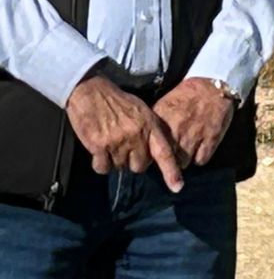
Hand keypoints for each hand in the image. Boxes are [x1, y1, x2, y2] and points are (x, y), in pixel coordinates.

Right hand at [65, 75, 184, 191]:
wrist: (90, 91)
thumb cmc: (118, 102)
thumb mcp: (143, 111)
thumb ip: (152, 131)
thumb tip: (157, 153)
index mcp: (150, 127)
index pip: (164, 154)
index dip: (172, 172)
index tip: (177, 187)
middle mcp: (136, 136)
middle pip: (140, 166)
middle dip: (134, 161)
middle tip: (125, 147)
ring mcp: (118, 142)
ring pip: (120, 168)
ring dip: (115, 161)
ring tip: (110, 142)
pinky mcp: (99, 146)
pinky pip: (103, 168)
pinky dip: (100, 164)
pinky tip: (99, 151)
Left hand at [154, 78, 236, 168]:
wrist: (213, 87)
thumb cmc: (187, 95)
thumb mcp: (165, 104)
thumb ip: (156, 122)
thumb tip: (147, 140)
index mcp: (161, 119)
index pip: (150, 146)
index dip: (152, 151)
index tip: (154, 152)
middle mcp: (177, 129)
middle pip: (167, 157)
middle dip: (168, 157)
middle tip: (172, 154)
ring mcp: (194, 135)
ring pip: (183, 162)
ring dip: (183, 160)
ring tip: (185, 153)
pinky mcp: (211, 139)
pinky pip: (201, 160)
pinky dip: (199, 158)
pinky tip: (199, 151)